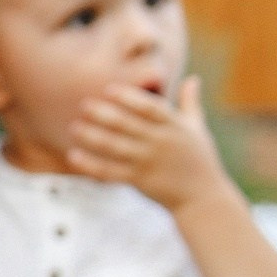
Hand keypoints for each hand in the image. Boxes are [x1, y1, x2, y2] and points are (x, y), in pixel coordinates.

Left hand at [65, 78, 234, 212]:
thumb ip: (190, 103)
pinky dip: (91, 164)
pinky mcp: (139, 181)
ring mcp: (148, 162)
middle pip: (127, 124)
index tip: (108, 89)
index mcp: (174, 127)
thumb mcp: (197, 129)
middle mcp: (160, 142)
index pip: (149, 107)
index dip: (128, 97)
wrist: (203, 198)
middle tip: (83, 104)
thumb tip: (193, 78)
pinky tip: (73, 155)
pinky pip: (110, 171)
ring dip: (92, 136)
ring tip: (74, 127)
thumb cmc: (199, 159)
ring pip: (115, 147)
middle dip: (103, 114)